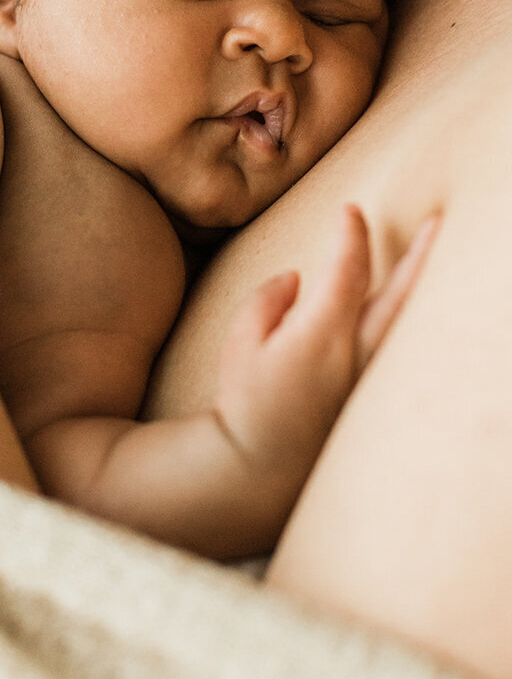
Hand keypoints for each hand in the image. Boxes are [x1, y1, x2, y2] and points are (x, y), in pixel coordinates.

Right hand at [215, 205, 439, 486]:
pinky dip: (406, 322)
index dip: (351, 235)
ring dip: (420, 288)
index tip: (350, 211)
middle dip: (420, 254)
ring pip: (406, 322)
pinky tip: (407, 313)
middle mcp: (355, 352)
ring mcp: (368, 378)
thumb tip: (296, 278)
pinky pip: (396, 349)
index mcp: (321, 332)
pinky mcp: (368, 397)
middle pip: (400, 293)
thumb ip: (268, 300)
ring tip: (434, 260)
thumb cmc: (245, 403)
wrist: (261, 467)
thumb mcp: (240, 343)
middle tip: (438, 222)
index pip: (347, 269)